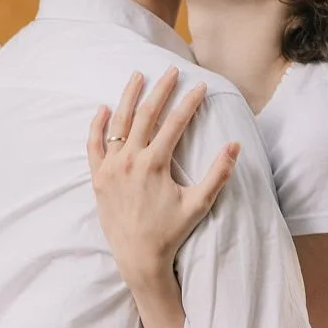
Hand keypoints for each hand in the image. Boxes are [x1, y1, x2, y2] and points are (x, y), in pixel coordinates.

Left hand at [87, 67, 239, 287]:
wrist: (138, 257)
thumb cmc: (170, 232)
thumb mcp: (199, 204)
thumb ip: (217, 174)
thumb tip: (234, 146)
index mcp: (154, 163)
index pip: (174, 123)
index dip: (189, 102)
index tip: (200, 86)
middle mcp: (130, 160)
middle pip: (145, 114)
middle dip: (160, 90)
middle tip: (171, 70)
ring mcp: (111, 167)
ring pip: (118, 123)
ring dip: (128, 97)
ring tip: (137, 76)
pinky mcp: (98, 177)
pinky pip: (94, 145)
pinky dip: (97, 125)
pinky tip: (103, 108)